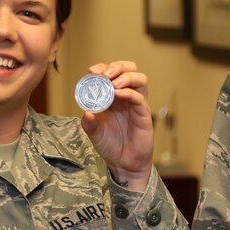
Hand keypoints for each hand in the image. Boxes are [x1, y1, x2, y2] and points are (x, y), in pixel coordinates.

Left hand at [79, 61, 152, 189]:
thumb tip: (86, 112)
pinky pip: (140, 98)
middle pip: (129, 69)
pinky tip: (118, 95)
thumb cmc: (110, 145)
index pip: (111, 72)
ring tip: (113, 83)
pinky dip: (129, 93)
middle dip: (117, 67)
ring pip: (140, 79)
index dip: (102, 68)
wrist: (123, 163)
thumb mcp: (93, 132)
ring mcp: (136, 104)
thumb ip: (89, 122)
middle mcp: (126, 96)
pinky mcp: (143, 114)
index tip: (92, 72)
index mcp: (112, 95)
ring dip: (126, 76)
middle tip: (105, 74)